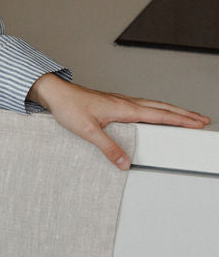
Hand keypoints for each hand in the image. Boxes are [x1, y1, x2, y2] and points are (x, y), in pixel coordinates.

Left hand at [28, 72, 210, 168]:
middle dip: (183, 114)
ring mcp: (120, 101)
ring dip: (172, 110)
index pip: (159, 115)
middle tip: (201, 119)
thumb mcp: (88, 131)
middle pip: (162, 107)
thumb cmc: (69, 107)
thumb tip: (125, 163)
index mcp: (124, 108)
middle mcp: (125, 102)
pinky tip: (155, 114)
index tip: (197, 123)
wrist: (55, 93)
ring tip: (185, 117)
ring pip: (153, 105)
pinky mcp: (114, 102)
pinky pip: (143, 105)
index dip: (180, 120)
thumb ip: (108, 148)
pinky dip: (157, 109)